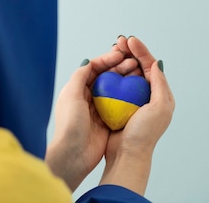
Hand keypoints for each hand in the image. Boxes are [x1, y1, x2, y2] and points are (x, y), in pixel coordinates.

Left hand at [45, 49, 139, 191]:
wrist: (73, 155)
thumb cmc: (70, 124)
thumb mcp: (71, 95)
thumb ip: (80, 76)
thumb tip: (89, 61)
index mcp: (76, 89)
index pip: (94, 68)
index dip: (107, 59)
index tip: (121, 54)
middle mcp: (87, 97)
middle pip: (106, 76)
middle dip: (119, 67)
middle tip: (134, 62)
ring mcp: (98, 109)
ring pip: (115, 89)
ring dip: (126, 79)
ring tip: (138, 72)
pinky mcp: (107, 121)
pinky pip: (120, 104)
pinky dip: (129, 96)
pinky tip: (138, 90)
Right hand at [100, 36, 174, 194]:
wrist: (127, 154)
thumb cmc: (144, 133)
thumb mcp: (159, 107)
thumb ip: (160, 84)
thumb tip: (156, 63)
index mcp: (160, 94)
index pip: (151, 65)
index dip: (141, 51)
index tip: (130, 41)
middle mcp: (147, 95)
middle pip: (138, 66)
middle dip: (130, 51)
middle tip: (119, 40)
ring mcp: (132, 100)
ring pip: (126, 73)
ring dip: (120, 59)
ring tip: (112, 50)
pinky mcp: (119, 105)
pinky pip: (115, 83)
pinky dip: (111, 73)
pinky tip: (104, 67)